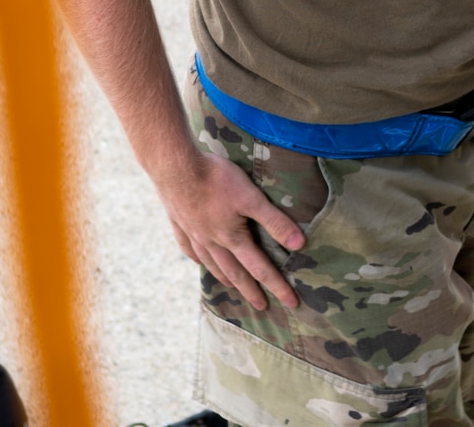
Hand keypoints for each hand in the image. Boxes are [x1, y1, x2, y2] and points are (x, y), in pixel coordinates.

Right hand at [154, 149, 306, 311]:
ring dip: (225, 277)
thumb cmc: (216, 179)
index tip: (291, 303)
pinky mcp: (179, 222)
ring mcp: (193, 234)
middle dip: (251, 290)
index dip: (277, 286)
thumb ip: (274, 221)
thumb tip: (299, 244)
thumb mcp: (252, 197)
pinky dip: (198, 259)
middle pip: (235, 272)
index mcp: (232, 237)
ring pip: (212, 262)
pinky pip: (189, 248)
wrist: (174, 167)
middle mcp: (211, 241)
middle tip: (262, 307)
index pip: (260, 268)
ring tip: (233, 287)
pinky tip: (201, 261)